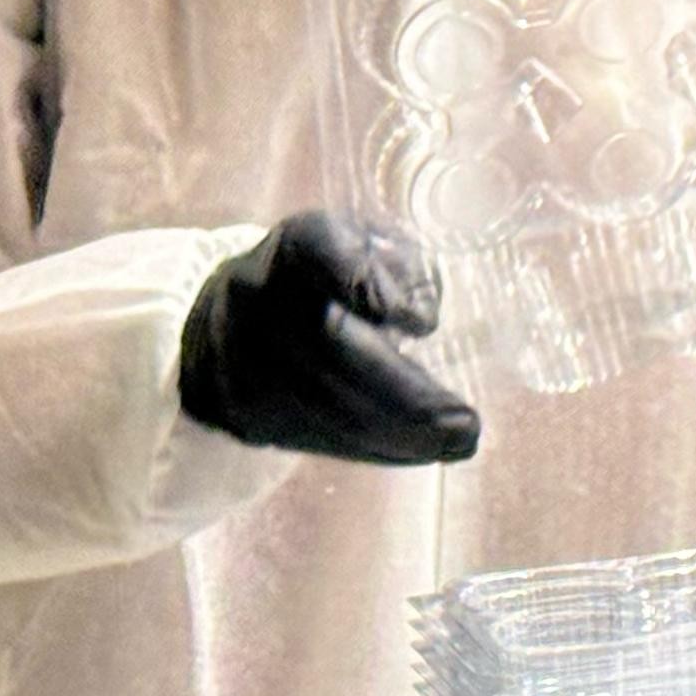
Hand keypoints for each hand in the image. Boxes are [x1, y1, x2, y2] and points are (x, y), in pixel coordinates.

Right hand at [178, 214, 482, 463]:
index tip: (421, 322)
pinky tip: (421, 450)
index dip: (362, 280)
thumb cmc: (329, 278)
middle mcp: (257, 296)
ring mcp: (239, 358)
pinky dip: (376, 448)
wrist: (229, 318)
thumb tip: (419, 323)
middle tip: (466, 423)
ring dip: (399, 435)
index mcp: (296, 245)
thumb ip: (403, 270)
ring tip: (457, 442)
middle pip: (330, 351)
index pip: (318, 249)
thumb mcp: (372, 248)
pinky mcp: (242, 409)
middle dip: (406, 396)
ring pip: (323, 408)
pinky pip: (315, 437)